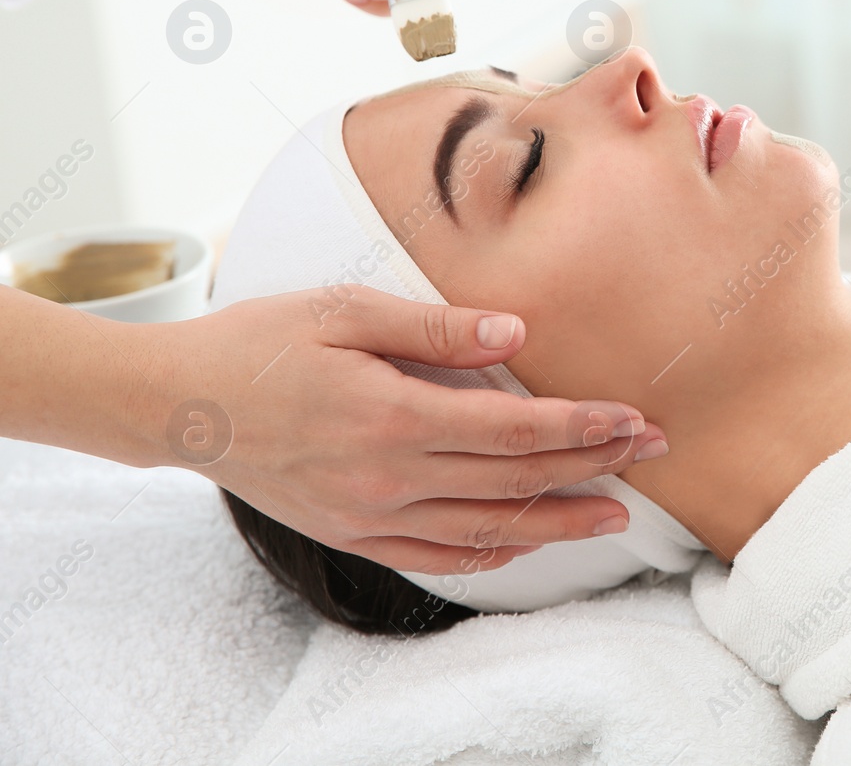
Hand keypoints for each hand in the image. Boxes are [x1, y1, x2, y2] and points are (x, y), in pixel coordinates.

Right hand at [144, 286, 664, 574]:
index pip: (513, 428)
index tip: (633, 418)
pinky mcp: (352, 534)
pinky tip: (529, 542)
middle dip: (592, 465)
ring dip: (558, 521)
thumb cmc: (262, 341)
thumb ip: (436, 328)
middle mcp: (388, 477)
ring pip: (486, 529)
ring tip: (617, 513)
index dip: (580, 425)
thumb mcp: (344, 310)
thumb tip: (518, 333)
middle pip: (513, 479)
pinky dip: (492, 553)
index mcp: (392, 415)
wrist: (179, 404)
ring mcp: (369, 516)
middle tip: (654, 451)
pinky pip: (436, 557)